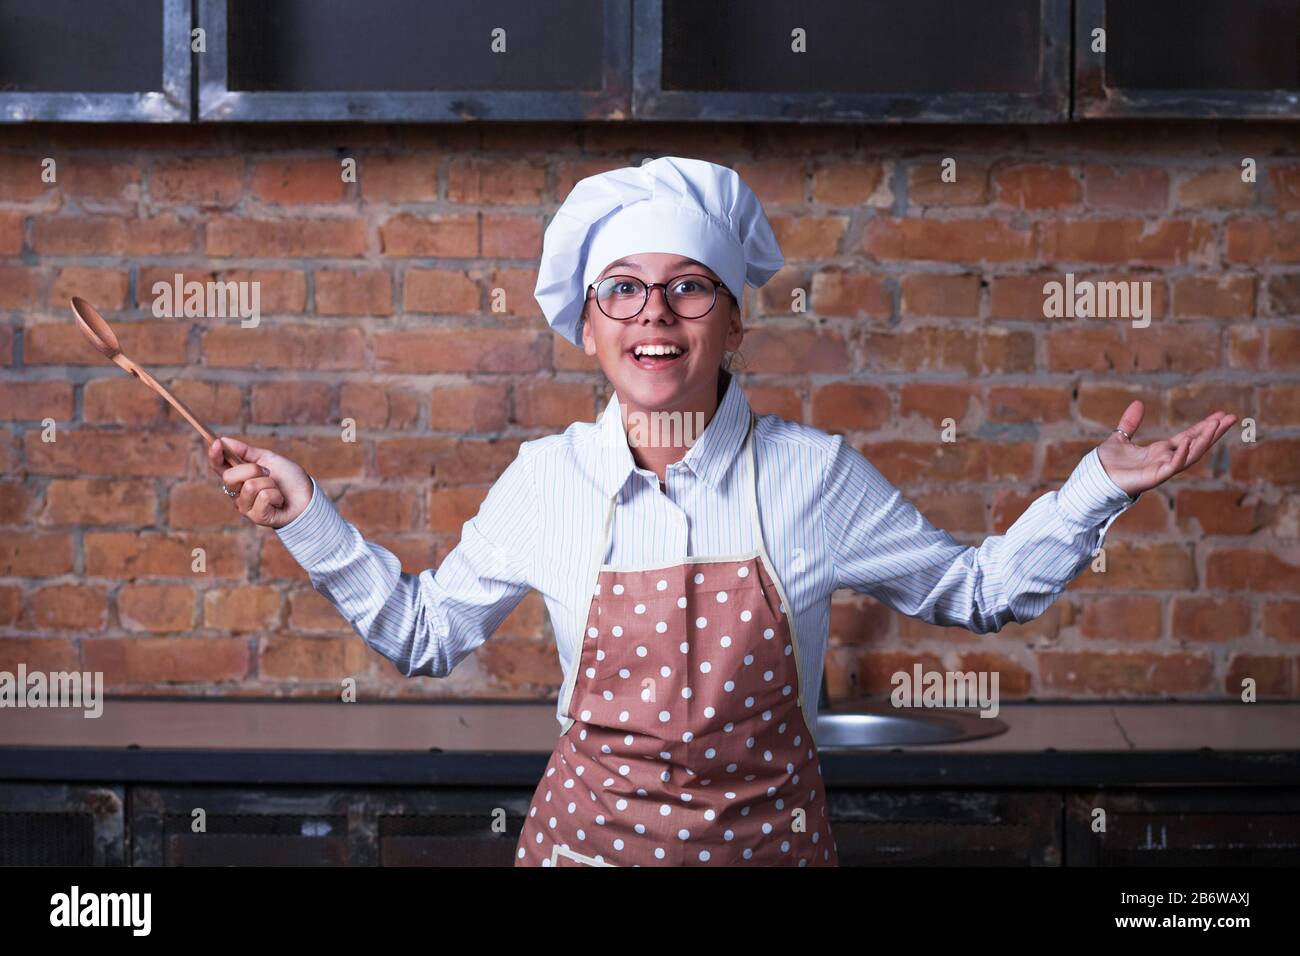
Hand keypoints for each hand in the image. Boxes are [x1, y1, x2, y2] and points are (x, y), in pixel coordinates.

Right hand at [207, 436, 313, 528]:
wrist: (307, 497)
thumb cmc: (288, 479)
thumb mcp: (268, 459)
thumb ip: (246, 451)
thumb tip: (224, 440)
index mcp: (238, 477)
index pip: (218, 466)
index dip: (214, 455)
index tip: (216, 442)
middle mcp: (237, 492)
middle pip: (229, 477)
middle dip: (252, 470)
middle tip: (267, 473)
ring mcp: (245, 506)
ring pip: (249, 486)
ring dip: (269, 484)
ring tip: (276, 489)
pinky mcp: (256, 516)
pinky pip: (263, 497)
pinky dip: (276, 495)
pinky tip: (279, 501)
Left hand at [1096, 400, 1237, 496]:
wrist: (1094, 478)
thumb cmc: (1106, 463)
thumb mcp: (1120, 437)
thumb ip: (1130, 422)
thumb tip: (1138, 403)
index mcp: (1160, 451)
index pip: (1189, 436)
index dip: (1204, 426)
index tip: (1221, 415)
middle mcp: (1165, 460)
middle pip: (1196, 444)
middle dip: (1213, 432)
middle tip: (1232, 418)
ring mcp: (1162, 469)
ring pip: (1190, 455)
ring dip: (1204, 441)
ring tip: (1217, 426)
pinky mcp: (1154, 477)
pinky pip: (1172, 466)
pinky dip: (1180, 454)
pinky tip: (1188, 441)